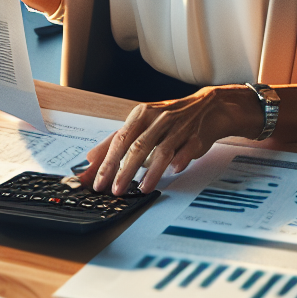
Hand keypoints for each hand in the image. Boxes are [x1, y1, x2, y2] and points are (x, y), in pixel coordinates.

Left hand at [78, 85, 263, 195]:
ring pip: (162, 150)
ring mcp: (178, 127)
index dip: (107, 161)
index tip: (97, 181)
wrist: (207, 107)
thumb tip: (89, 160)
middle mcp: (158, 119)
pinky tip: (174, 170)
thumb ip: (114, 142)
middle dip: (124, 170)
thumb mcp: (140, 125)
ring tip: (141, 188)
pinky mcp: (196, 136)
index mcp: (141, 115)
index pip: (120, 139)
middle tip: (115, 190)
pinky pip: (186, 149)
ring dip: (151, 171)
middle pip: (138, 146)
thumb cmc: (169, 119)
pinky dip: (180, 159)